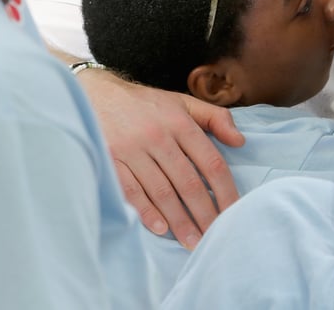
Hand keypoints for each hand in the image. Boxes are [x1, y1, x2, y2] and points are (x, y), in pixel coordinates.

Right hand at [78, 69, 243, 249]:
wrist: (93, 94)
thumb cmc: (145, 104)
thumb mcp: (183, 102)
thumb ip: (215, 118)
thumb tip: (240, 141)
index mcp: (181, 123)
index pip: (211, 162)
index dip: (225, 190)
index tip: (233, 211)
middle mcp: (158, 136)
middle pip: (188, 182)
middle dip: (205, 213)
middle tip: (215, 235)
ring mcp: (132, 149)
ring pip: (162, 192)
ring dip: (179, 220)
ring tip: (192, 241)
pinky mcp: (109, 159)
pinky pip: (131, 191)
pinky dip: (146, 211)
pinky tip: (161, 228)